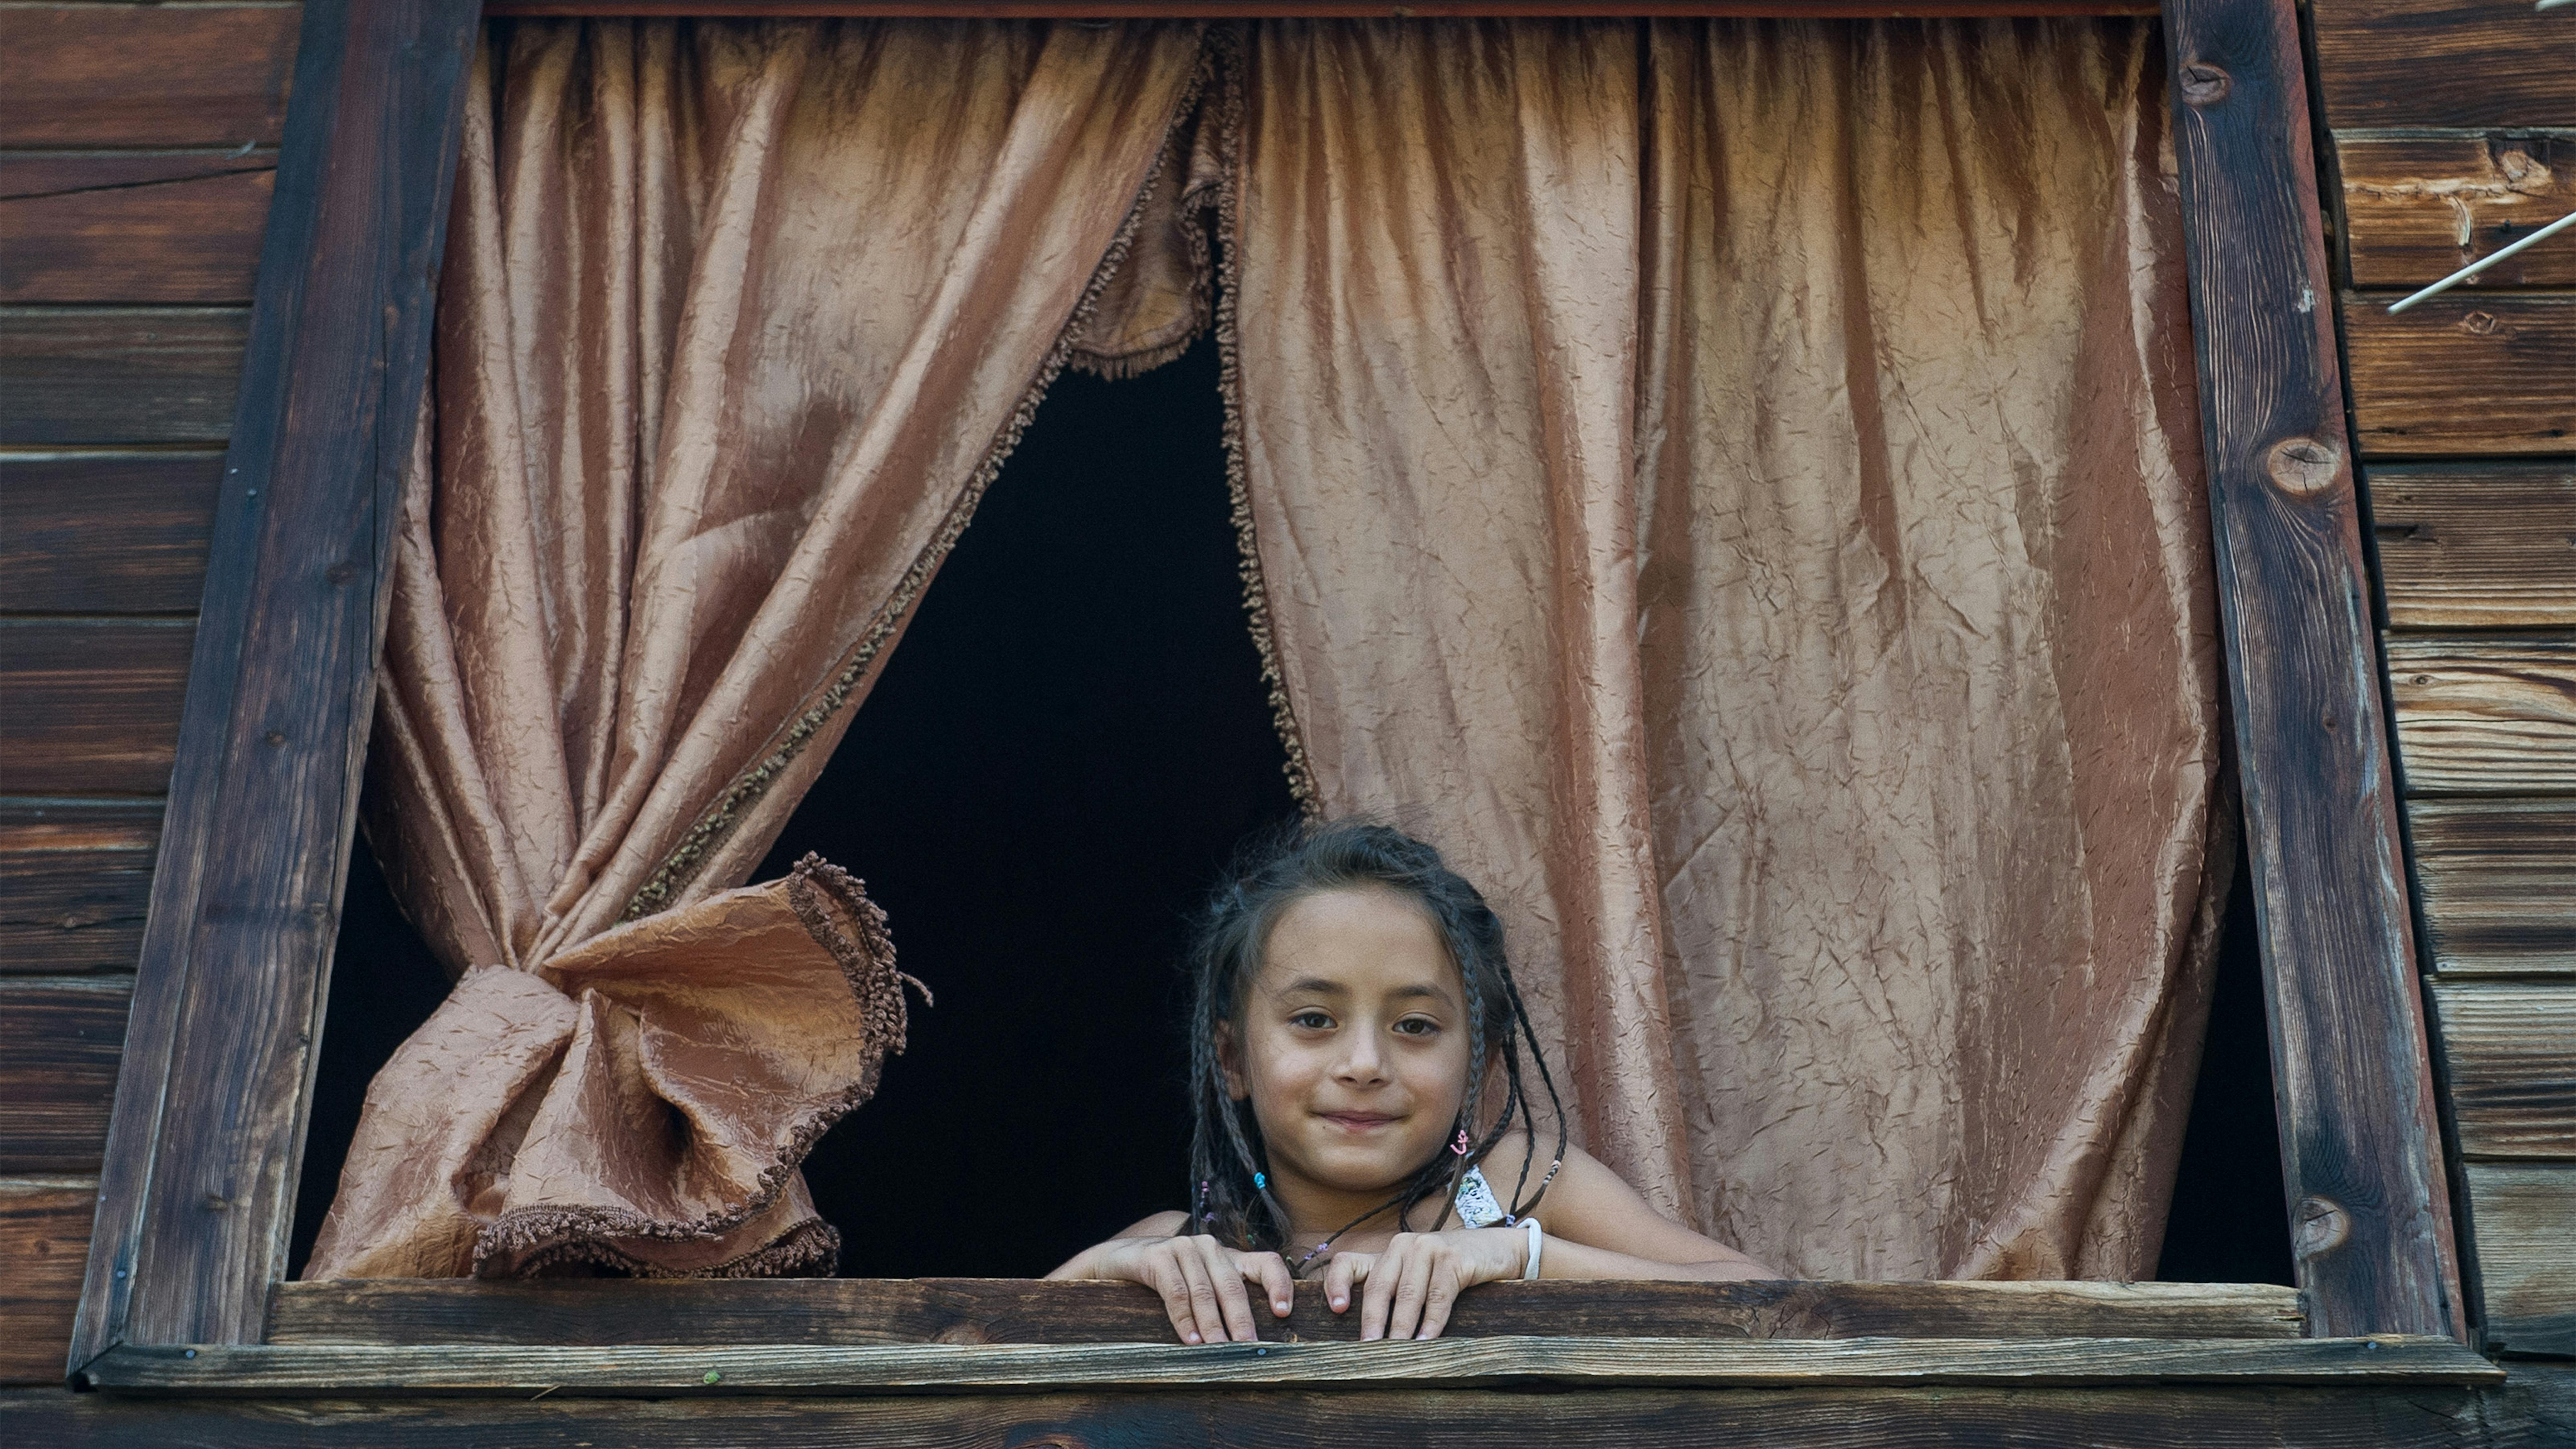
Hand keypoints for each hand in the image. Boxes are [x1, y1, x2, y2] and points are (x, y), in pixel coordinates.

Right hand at [1082, 1234, 1292, 1343]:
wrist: (1117, 1260)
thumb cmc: (1166, 1281)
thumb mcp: (1199, 1288)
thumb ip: (1222, 1304)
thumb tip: (1248, 1346)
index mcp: (1228, 1256)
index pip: (1265, 1263)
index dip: (1279, 1285)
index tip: (1282, 1313)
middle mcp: (1209, 1247)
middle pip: (1233, 1286)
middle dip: (1242, 1321)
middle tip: (1249, 1349)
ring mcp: (1183, 1248)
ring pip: (1204, 1292)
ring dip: (1212, 1325)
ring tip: (1219, 1351)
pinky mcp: (1157, 1255)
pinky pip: (1175, 1291)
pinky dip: (1184, 1319)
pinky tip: (1191, 1340)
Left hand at [1319, 1227, 1526, 1339]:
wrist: (1493, 1251)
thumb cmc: (1449, 1271)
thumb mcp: (1416, 1277)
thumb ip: (1394, 1295)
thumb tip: (1371, 1339)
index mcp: (1387, 1253)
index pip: (1349, 1263)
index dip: (1336, 1284)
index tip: (1337, 1310)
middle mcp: (1403, 1246)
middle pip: (1379, 1286)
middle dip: (1373, 1321)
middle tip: (1370, 1350)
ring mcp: (1428, 1248)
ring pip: (1408, 1294)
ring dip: (1403, 1327)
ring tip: (1398, 1353)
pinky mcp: (1453, 1258)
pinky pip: (1438, 1295)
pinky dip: (1432, 1322)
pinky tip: (1427, 1341)